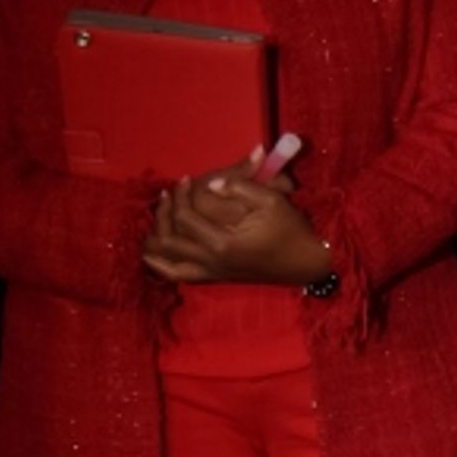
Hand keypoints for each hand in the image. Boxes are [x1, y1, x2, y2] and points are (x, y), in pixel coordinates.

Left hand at [142, 158, 329, 286]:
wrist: (306, 263)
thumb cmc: (291, 230)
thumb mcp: (271, 201)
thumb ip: (240, 185)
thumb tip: (215, 181)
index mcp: (223, 242)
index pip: (185, 216)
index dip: (181, 194)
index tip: (187, 179)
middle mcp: (211, 261)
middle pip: (169, 237)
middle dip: (165, 211)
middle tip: (172, 194)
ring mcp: (211, 272)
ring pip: (166, 259)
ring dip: (156, 236)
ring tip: (161, 216)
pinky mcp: (213, 277)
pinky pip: (175, 275)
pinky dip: (159, 263)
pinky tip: (151, 250)